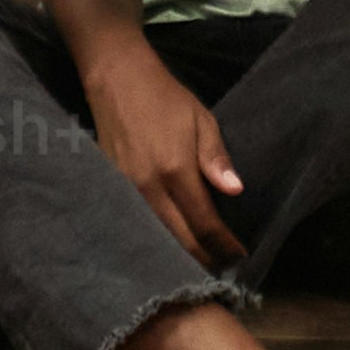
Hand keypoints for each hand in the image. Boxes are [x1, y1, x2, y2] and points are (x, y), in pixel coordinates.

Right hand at [86, 42, 247, 263]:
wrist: (117, 79)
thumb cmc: (165, 98)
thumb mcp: (201, 120)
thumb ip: (216, 159)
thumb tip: (236, 191)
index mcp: (175, 170)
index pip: (204, 223)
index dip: (224, 245)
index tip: (240, 256)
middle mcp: (147, 187)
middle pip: (179, 240)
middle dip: (204, 259)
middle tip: (223, 269)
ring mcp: (124, 192)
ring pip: (155, 238)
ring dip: (178, 255)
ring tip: (199, 265)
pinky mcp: (109, 190)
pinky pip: (136, 225)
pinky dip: (155, 239)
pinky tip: (167, 247)